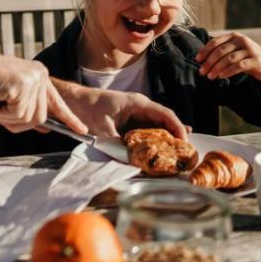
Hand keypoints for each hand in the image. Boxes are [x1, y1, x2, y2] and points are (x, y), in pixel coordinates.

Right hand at [0, 52, 86, 133]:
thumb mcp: (7, 99)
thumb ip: (27, 110)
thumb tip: (46, 128)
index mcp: (38, 75)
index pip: (56, 101)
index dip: (69, 118)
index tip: (83, 131)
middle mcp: (40, 75)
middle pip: (39, 117)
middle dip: (15, 122)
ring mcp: (34, 79)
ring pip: (29, 119)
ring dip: (5, 117)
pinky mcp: (24, 85)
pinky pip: (17, 115)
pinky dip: (0, 113)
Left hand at [53, 80, 188, 140]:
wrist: (74, 101)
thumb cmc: (88, 108)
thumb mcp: (103, 129)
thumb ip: (117, 144)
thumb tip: (130, 160)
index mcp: (138, 103)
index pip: (165, 114)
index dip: (178, 128)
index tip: (185, 142)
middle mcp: (140, 106)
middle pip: (165, 121)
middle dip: (176, 136)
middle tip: (186, 152)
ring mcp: (136, 113)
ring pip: (157, 126)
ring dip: (166, 139)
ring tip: (178, 153)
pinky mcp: (129, 120)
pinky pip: (146, 130)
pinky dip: (154, 140)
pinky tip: (162, 149)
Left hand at [196, 31, 260, 86]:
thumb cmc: (248, 58)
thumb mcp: (236, 50)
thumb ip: (223, 50)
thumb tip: (202, 58)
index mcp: (234, 36)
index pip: (216, 41)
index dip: (205, 51)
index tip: (197, 60)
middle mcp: (242, 40)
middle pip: (220, 51)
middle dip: (209, 62)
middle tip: (202, 71)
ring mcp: (249, 50)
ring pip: (229, 58)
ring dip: (217, 68)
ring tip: (210, 76)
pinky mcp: (255, 60)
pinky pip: (239, 66)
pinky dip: (228, 71)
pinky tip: (221, 76)